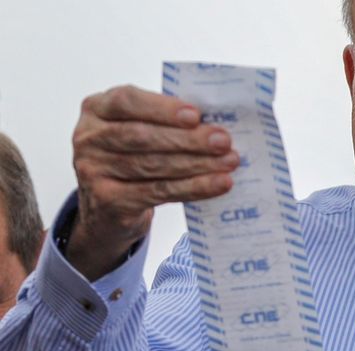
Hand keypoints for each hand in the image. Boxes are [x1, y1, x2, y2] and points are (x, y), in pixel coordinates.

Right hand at [66, 85, 238, 280]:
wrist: (106, 208)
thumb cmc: (132, 157)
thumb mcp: (139, 130)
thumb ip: (165, 121)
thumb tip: (215, 123)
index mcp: (97, 108)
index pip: (126, 101)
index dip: (162, 108)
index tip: (196, 115)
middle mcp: (88, 137)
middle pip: (142, 137)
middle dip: (188, 139)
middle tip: (224, 141)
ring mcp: (93, 171)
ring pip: (154, 166)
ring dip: (198, 164)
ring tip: (229, 162)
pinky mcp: (107, 201)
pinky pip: (158, 192)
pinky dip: (194, 187)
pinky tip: (218, 183)